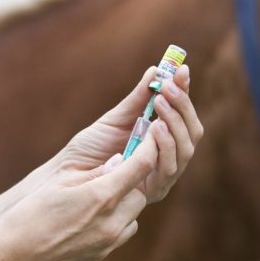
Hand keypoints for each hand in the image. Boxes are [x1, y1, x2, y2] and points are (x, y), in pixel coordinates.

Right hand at [0, 126, 160, 260]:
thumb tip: (122, 161)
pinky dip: (119, 220)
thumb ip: (97, 172)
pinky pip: (124, 231)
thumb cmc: (30, 213)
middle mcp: (111, 222)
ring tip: (103, 194)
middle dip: (133, 179)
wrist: (12, 256)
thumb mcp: (61, 183)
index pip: (140, 165)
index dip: (148, 147)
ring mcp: (108, 242)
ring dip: (126, 200)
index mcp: (101, 196)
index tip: (152, 134)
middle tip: (116, 170)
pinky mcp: (102, 254)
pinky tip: (97, 215)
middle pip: (141, 192)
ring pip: (135, 213)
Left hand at [59, 65, 203, 202]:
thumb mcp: (117, 118)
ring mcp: (163, 177)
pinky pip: (168, 167)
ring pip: (186, 149)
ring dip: (175, 123)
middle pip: (192, 133)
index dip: (185, 94)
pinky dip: (165, 145)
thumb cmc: (89, 149)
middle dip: (183, 106)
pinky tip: (156, 127)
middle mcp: (167, 160)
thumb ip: (139, 98)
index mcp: (162, 142)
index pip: (184, 117)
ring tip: (160, 103)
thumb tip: (156, 70)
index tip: (181, 70)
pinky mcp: (154, 191)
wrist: (67, 175)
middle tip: (168, 87)